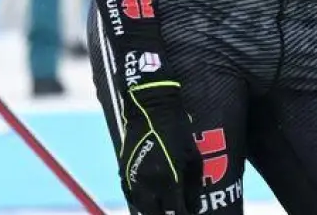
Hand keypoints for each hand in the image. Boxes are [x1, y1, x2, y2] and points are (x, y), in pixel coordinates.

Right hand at [119, 81, 200, 214]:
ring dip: (153, 210)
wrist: (151, 111)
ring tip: (165, 208)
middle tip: (176, 212)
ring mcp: (133, 179)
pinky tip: (151, 201)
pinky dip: (141, 202)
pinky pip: (131, 196)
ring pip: (142, 207)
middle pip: (155, 213)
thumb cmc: (178, 130)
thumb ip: (192, 185)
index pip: (175, 210)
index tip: (189, 214)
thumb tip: (193, 207)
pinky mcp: (123, 173)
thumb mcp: (193, 157)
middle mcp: (148, 183)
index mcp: (168, 179)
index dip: (183, 214)